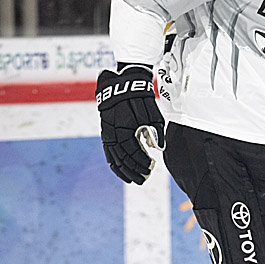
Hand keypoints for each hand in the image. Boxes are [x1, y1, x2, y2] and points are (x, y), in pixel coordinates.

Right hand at [96, 64, 163, 184]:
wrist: (122, 84)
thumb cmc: (141, 99)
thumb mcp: (153, 113)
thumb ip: (156, 131)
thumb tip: (159, 148)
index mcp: (125, 129)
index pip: (132, 152)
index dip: (142, 162)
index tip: (152, 167)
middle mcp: (113, 133)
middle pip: (122, 159)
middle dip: (134, 171)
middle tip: (144, 179)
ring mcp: (107, 133)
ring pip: (113, 158)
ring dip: (124, 170)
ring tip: (134, 178)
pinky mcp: (105, 131)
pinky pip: (108, 151)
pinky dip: (114, 163)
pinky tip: (120, 170)